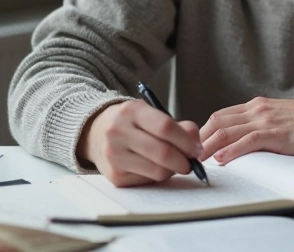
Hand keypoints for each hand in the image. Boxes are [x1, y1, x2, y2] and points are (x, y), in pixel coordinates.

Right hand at [79, 100, 202, 186]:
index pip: (165, 127)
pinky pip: (148, 181)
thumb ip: (176, 126)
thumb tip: (196, 145)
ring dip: (173, 170)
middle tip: (191, 162)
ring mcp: (114, 156)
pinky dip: (158, 176)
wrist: (96, 132)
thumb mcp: (150, 113)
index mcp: (131, 111)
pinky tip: (154, 166)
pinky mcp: (114, 176)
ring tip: (173, 163)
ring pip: (158, 171)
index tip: (196, 148)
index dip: (187, 141)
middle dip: (184, 161)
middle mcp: (118, 132)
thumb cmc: (131, 123)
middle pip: (163, 153)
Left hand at [199, 97, 293, 164]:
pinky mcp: (277, 134)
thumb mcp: (279, 118)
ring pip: (228, 131)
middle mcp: (257, 110)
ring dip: (209, 147)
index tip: (195, 147)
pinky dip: (231, 150)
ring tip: (197, 161)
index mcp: (257, 106)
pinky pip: (248, 141)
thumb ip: (260, 125)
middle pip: (218, 122)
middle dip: (200, 140)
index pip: (221, 116)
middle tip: (189, 156)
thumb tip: (242, 141)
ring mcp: (266, 120)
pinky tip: (221, 160)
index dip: (204, 131)